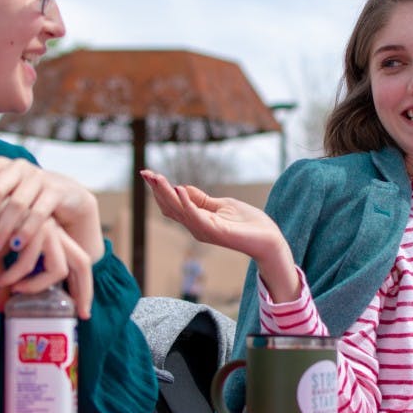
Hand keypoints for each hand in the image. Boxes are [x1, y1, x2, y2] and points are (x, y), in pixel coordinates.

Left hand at [0, 157, 103, 262]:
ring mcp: (38, 177)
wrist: (68, 199)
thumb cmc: (24, 203)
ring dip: (4, 227)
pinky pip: (38, 212)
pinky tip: (17, 246)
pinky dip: (26, 230)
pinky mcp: (55, 191)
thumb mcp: (2, 197)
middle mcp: (18, 167)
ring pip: (16, 202)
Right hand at [0, 217, 93, 317]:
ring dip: (34, 287)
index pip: (78, 261)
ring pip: (58, 269)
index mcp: (50, 235)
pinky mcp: (31, 227)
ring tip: (11, 288)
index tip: (83, 312)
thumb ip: (4, 282)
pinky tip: (1, 280)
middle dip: (85, 291)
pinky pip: (31, 264)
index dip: (84, 286)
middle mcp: (53, 230)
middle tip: (83, 315)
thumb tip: (4, 308)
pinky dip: (16, 277)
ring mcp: (45, 226)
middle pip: (83, 262)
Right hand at [141, 169, 300, 301]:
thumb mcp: (222, 205)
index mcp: (196, 220)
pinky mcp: (215, 231)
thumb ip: (201, 199)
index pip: (172, 204)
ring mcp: (204, 231)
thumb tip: (181, 188)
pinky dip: (186, 202)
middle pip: (170, 207)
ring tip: (156, 177)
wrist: (268, 239)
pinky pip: (196, 216)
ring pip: (179, 210)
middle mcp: (196, 227)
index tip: (147, 174)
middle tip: (144, 173)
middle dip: (157, 190)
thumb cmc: (248, 223)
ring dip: (166, 193)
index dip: (159, 190)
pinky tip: (179, 188)